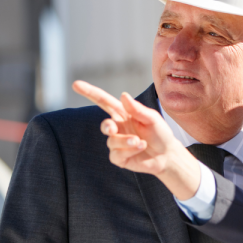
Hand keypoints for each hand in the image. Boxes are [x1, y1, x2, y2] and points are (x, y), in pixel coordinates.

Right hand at [72, 80, 201, 198]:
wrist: (167, 155)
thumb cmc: (160, 133)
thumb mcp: (152, 119)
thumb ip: (138, 109)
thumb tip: (123, 95)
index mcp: (124, 114)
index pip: (104, 102)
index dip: (90, 93)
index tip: (75, 84)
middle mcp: (118, 128)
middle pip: (104, 125)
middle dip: (107, 126)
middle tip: (112, 128)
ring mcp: (117, 143)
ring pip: (112, 141)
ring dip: (126, 141)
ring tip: (140, 142)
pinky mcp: (119, 158)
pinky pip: (116, 154)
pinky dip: (129, 150)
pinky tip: (140, 147)